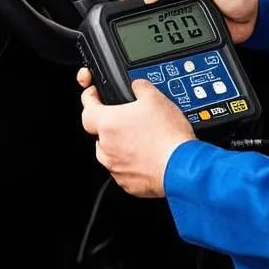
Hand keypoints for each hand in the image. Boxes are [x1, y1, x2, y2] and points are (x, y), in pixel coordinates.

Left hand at [77, 67, 194, 196]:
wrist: (182, 166)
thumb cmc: (168, 135)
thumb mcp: (156, 98)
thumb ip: (140, 87)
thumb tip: (137, 85)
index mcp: (108, 124)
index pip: (87, 108)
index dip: (89, 99)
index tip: (93, 96)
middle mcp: (106, 147)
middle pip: (99, 132)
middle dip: (111, 125)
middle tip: (130, 120)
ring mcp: (115, 167)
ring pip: (110, 152)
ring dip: (121, 145)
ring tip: (142, 139)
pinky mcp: (126, 183)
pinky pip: (123, 169)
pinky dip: (131, 162)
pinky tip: (148, 155)